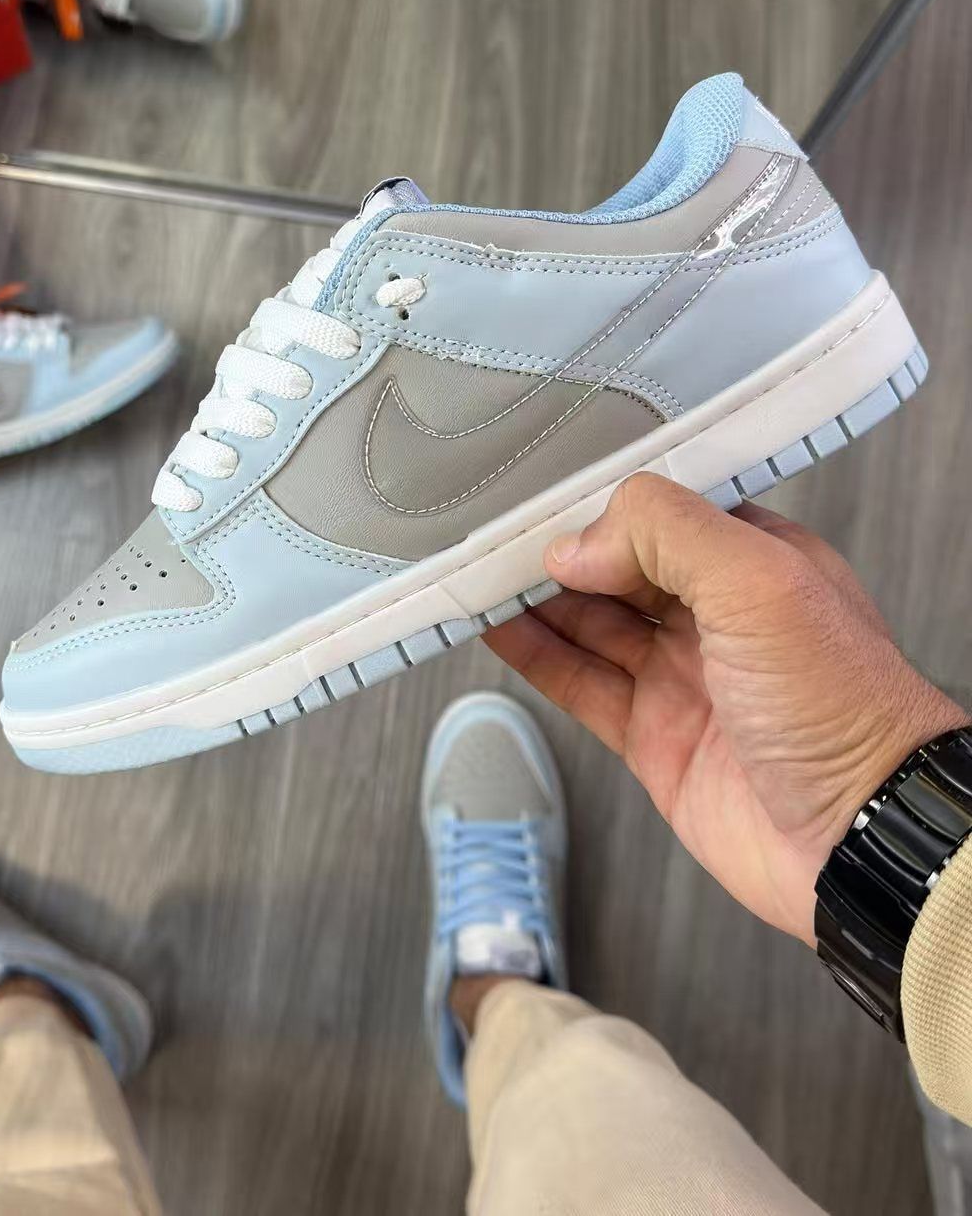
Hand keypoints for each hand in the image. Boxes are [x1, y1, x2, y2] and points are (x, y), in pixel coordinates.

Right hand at [485, 473, 964, 944]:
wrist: (858, 839)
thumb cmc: (844, 709)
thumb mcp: (761, 583)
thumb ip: (668, 534)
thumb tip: (580, 543)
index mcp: (754, 562)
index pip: (661, 512)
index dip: (602, 504)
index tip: (541, 495)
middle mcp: (717, 615)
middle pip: (617, 566)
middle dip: (558, 549)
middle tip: (493, 537)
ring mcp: (684, 677)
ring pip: (590, 623)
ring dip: (535, 599)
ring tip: (477, 575)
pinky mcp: (655, 738)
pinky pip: (581, 685)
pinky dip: (536, 656)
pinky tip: (498, 629)